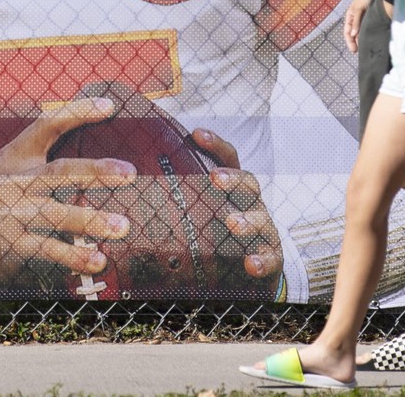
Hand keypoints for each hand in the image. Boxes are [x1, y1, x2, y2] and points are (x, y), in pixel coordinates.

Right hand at [0, 97, 135, 284]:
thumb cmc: (6, 195)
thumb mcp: (16, 167)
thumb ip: (49, 157)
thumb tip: (105, 154)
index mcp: (17, 155)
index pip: (47, 125)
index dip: (77, 112)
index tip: (109, 106)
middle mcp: (14, 182)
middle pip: (59, 173)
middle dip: (96, 173)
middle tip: (130, 173)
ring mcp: (12, 214)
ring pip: (56, 215)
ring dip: (92, 221)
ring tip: (123, 226)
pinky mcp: (13, 244)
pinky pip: (48, 249)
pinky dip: (74, 255)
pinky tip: (98, 260)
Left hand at [192, 128, 285, 292]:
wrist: (249, 270)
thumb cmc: (220, 237)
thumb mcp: (201, 216)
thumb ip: (180, 201)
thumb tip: (134, 187)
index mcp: (233, 190)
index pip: (229, 159)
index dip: (216, 145)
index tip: (196, 134)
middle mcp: (251, 205)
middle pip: (249, 184)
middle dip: (233, 179)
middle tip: (216, 179)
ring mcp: (264, 230)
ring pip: (261, 220)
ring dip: (248, 221)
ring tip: (233, 223)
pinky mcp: (271, 257)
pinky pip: (270, 257)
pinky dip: (262, 260)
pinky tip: (251, 264)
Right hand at [344, 0, 376, 52]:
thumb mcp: (359, 9)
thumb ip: (356, 22)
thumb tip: (352, 35)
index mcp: (349, 16)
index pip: (346, 32)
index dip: (349, 41)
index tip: (353, 50)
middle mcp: (355, 19)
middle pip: (352, 34)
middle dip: (354, 43)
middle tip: (357, 52)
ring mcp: (362, 19)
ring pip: (359, 32)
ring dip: (360, 40)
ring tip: (364, 48)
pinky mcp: (369, 18)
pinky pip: (366, 29)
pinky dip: (366, 35)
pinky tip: (369, 40)